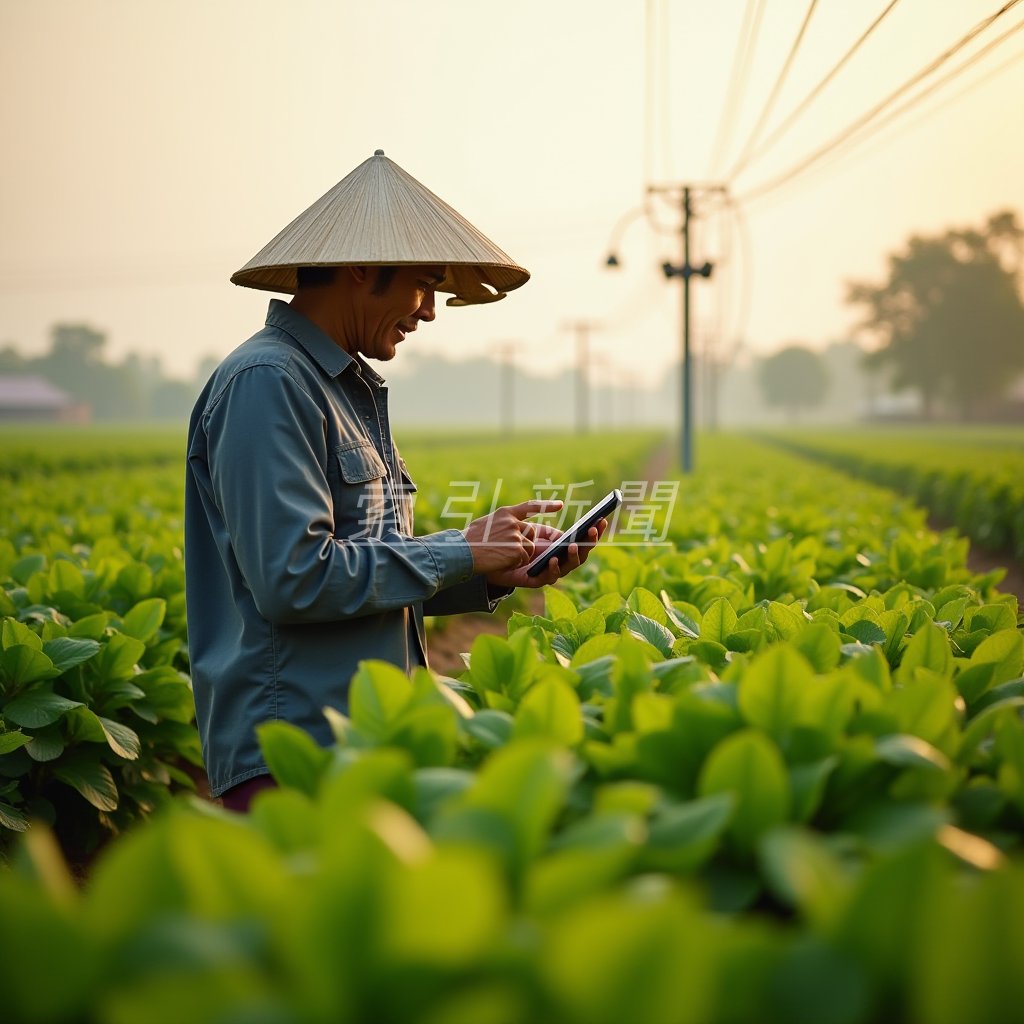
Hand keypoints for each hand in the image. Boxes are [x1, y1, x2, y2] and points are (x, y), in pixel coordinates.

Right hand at [462, 500, 563, 573]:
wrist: (461, 553)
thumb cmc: (469, 541)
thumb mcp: (486, 524)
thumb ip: (502, 523)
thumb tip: (514, 528)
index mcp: (505, 513)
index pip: (530, 507)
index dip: (546, 506)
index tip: (560, 505)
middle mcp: (513, 522)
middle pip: (531, 533)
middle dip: (524, 543)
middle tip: (505, 548)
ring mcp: (516, 536)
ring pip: (529, 548)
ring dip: (519, 554)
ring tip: (500, 555)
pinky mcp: (517, 550)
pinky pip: (523, 558)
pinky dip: (514, 562)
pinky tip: (501, 560)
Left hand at [486, 518, 607, 589]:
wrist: (490, 556)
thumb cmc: (512, 540)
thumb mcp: (529, 525)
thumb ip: (542, 518)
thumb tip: (560, 508)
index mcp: (561, 547)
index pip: (583, 540)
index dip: (594, 531)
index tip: (601, 519)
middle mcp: (559, 560)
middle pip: (581, 555)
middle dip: (588, 542)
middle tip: (592, 529)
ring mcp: (549, 571)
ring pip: (568, 567)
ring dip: (573, 556)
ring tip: (574, 545)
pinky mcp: (535, 581)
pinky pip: (549, 577)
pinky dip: (554, 569)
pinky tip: (554, 559)